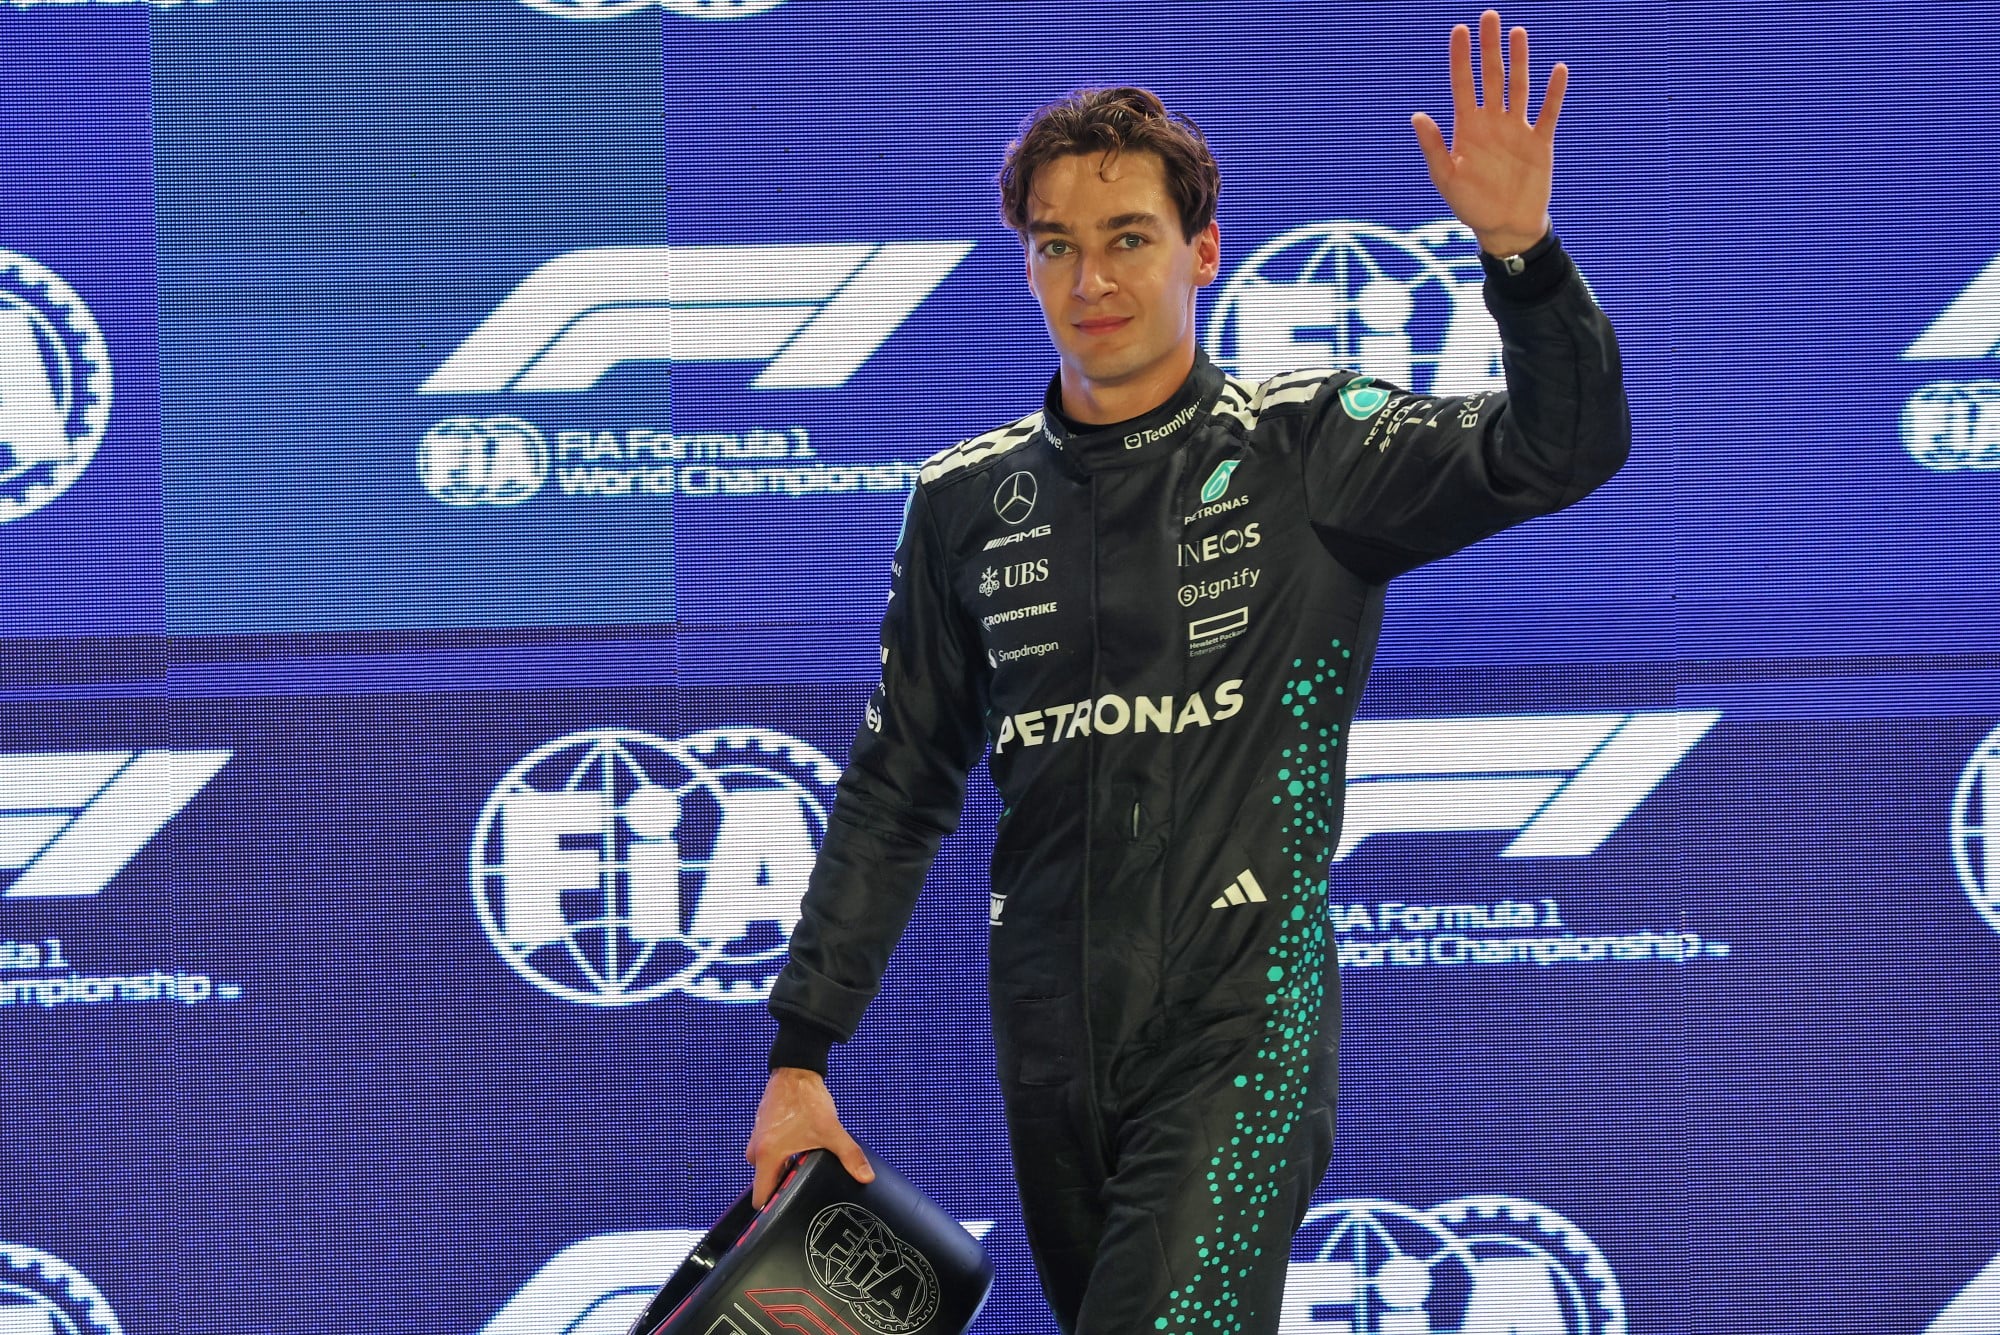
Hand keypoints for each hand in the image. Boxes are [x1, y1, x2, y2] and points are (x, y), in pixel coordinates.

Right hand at [744, 1067, 874, 1207]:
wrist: (796, 1070)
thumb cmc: (807, 1099)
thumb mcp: (830, 1130)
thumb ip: (849, 1155)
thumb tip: (865, 1177)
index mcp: (766, 1156)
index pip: (760, 1197)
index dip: (773, 1209)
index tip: (789, 1212)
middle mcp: (756, 1150)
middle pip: (766, 1184)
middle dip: (783, 1189)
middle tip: (805, 1190)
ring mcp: (757, 1140)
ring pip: (768, 1168)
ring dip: (784, 1171)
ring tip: (805, 1169)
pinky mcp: (763, 1131)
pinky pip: (769, 1154)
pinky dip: (782, 1157)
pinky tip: (801, 1153)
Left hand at [1411, 9, 1567, 257]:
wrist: (1505, 228)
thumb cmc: (1471, 206)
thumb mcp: (1447, 178)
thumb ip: (1434, 147)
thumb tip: (1417, 116)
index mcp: (1468, 128)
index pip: (1463, 84)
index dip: (1461, 58)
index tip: (1460, 30)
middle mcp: (1492, 122)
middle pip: (1491, 76)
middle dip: (1489, 47)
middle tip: (1489, 16)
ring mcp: (1517, 130)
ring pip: (1519, 87)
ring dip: (1519, 60)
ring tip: (1517, 33)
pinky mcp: (1540, 142)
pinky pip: (1548, 113)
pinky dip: (1554, 93)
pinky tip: (1558, 70)